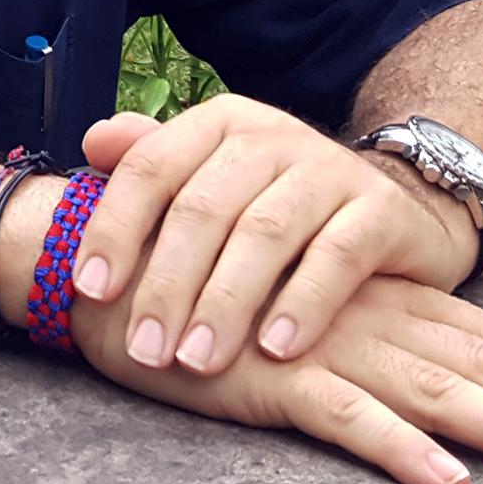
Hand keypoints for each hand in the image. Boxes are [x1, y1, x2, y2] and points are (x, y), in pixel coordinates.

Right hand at [71, 269, 482, 483]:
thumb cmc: (199, 295)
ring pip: (438, 394)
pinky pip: (342, 418)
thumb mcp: (290, 314)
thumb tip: (420, 387)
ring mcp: (320, 346)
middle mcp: (366, 320)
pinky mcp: (267, 376)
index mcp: (377, 302)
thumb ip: (350, 332)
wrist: (101, 266)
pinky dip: (395, 448)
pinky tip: (447, 483)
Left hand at [72, 98, 475, 375]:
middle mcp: (272, 135)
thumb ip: (152, 162)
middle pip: (203, 207)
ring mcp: (330, 168)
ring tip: (198, 360)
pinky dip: (303, 304)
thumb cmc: (278, 205)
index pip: (151, 167)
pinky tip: (275, 348)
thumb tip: (93, 142)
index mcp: (219, 123)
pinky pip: (337, 257)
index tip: (89, 290)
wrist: (392, 208)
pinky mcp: (381, 209)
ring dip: (225, 302)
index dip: (114, 227)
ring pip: (264, 233)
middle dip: (167, 284)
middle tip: (145, 349)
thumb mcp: (215, 179)